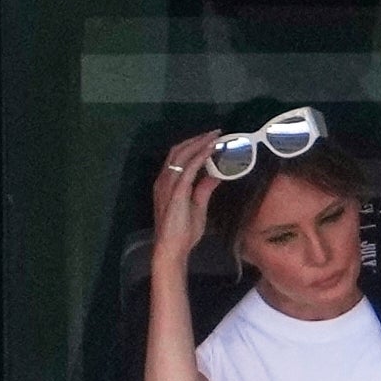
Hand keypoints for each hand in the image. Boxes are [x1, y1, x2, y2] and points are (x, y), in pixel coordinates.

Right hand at [151, 131, 223, 265]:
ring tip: (215, 137)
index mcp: (167, 183)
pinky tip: (211, 151)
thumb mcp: (198, 206)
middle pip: (179, 151)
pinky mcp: (176, 192)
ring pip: (183, 156)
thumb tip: (216, 175)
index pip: (179, 157)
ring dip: (200, 144)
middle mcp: (164, 180)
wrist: (172, 247)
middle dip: (197, 139)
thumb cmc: (183, 231)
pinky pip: (189, 169)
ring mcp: (168, 185)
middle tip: (215, 132)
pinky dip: (200, 157)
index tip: (210, 139)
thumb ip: (204, 189)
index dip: (193, 145)